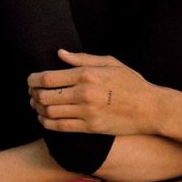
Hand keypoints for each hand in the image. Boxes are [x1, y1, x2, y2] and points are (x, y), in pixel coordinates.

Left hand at [28, 50, 162, 134]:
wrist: (150, 108)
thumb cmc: (131, 82)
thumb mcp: (110, 63)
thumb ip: (83, 58)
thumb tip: (60, 53)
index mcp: (87, 74)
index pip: (48, 78)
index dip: (34, 79)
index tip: (31, 80)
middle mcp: (85, 93)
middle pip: (45, 96)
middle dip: (33, 94)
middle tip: (32, 93)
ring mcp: (87, 112)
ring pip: (50, 112)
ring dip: (38, 109)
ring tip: (37, 105)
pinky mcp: (91, 127)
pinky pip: (60, 127)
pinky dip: (47, 123)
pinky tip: (45, 118)